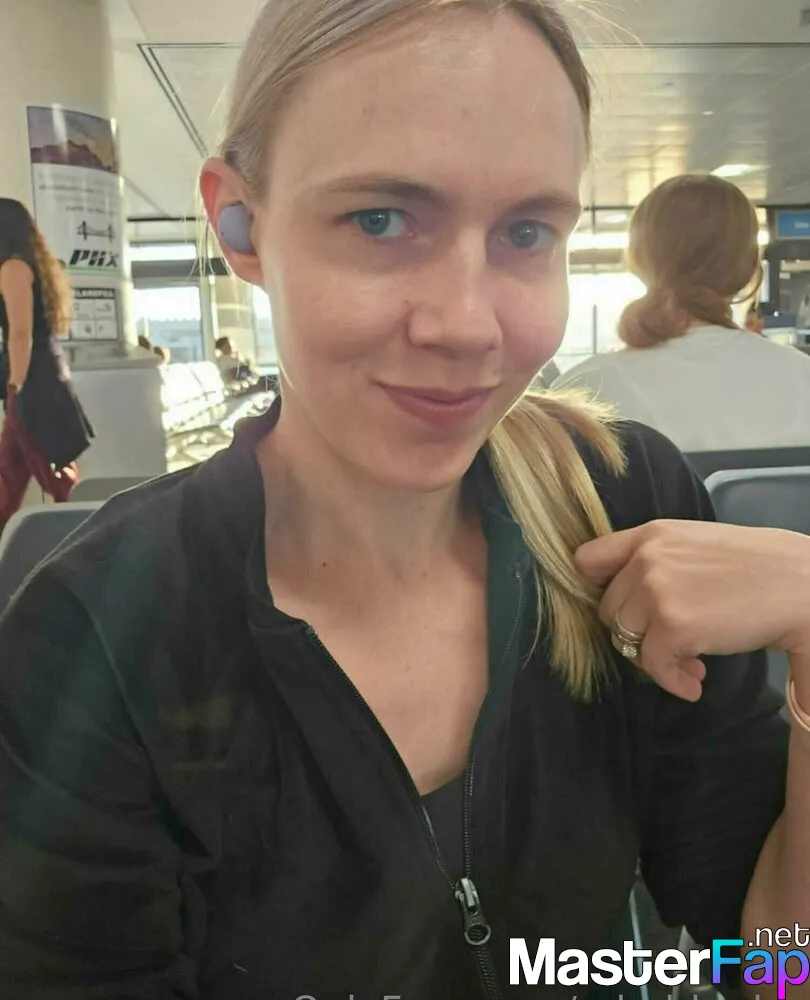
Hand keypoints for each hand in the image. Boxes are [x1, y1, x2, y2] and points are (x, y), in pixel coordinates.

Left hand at [576, 520, 809, 701]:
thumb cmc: (754, 566)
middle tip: (670, 645)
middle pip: (609, 610)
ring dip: (655, 661)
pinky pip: (654, 666)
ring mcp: (656, 593)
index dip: (597, 588)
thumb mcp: (693, 545)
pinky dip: (672, 681)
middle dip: (637, 633)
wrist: (800, 584)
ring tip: (689, 667)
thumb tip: (627, 603)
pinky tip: (694, 684)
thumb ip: (655, 562)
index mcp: (649, 535)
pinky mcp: (672, 628)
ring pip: (626, 640)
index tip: (621, 607)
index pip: (588, 559)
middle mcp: (645, 560)